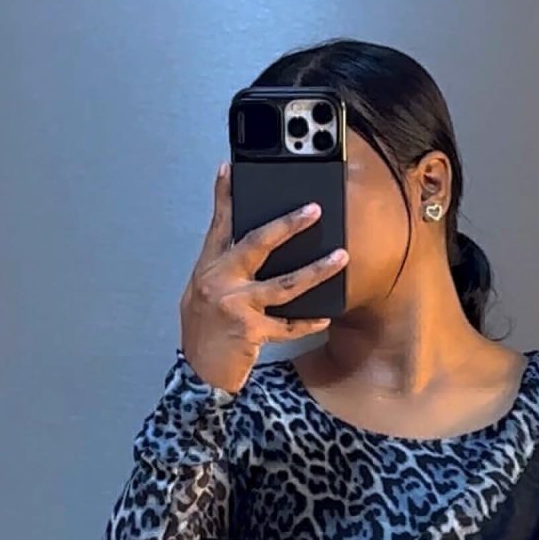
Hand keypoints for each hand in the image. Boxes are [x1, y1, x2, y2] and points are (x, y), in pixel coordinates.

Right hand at [178, 163, 347, 395]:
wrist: (198, 370)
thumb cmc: (203, 328)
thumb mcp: (203, 290)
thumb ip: (221, 264)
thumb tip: (242, 240)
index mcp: (209, 267)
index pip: (219, 225)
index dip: (224, 196)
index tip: (232, 169)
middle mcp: (220, 282)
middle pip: (257, 245)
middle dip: (288, 225)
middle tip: (314, 210)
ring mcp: (236, 307)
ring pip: (285, 285)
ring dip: (317, 271)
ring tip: (340, 257)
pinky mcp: (251, 332)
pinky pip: (287, 325)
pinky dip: (307, 322)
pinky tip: (325, 315)